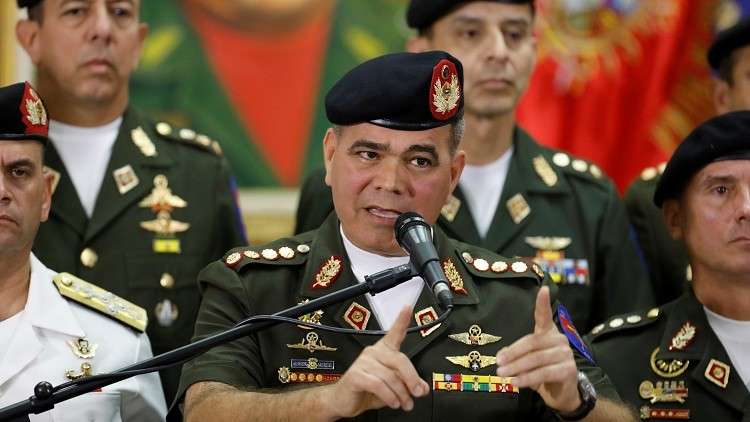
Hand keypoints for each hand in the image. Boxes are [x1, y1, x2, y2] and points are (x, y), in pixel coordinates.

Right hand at [321, 306, 429, 418]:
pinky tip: (392, 402)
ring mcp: (363, 362)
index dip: (401, 320)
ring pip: (390, 376)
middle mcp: (373, 352)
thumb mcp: (393, 388)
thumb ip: (408, 384)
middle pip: (400, 360)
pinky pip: (378, 384)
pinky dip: (388, 396)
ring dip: (400, 394)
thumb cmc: (366, 390)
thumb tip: (422, 388)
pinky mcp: (355, 375)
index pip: (394, 333)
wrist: (343, 401)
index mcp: (383, 351)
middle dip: (412, 379)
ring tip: (403, 403)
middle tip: (417, 393)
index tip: (408, 307)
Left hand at [495, 286, 580, 412]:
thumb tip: (501, 355)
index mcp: (548, 332)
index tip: (543, 288)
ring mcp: (566, 354)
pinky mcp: (569, 370)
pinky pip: (543, 373)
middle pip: (532, 343)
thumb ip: (515, 354)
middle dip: (513, 354)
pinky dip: (527, 378)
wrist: (562, 393)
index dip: (543, 303)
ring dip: (516, 368)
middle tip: (498, 363)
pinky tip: (516, 382)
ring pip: (536, 359)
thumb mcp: (526, 361)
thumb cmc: (542, 372)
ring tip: (502, 374)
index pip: (545, 315)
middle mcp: (559, 340)